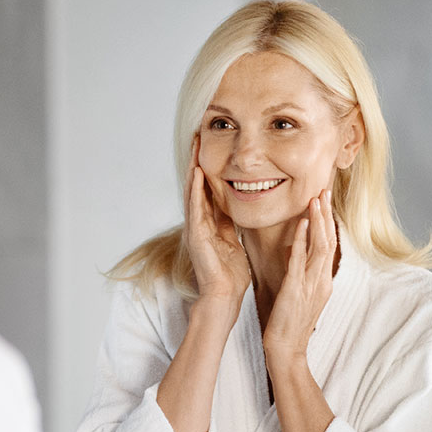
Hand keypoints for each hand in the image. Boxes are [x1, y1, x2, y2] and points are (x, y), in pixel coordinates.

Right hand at [183, 138, 250, 308]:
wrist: (225, 296)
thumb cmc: (231, 274)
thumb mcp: (234, 240)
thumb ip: (231, 223)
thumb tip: (237, 206)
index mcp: (210, 224)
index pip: (208, 189)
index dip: (209, 167)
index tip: (212, 145)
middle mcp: (199, 223)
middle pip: (197, 185)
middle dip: (198, 160)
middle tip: (199, 135)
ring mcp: (195, 229)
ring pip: (193, 192)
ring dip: (193, 167)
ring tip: (195, 145)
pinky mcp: (196, 237)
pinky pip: (195, 208)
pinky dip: (195, 189)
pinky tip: (196, 172)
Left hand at [263, 189, 335, 368]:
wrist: (287, 349)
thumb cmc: (290, 324)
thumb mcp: (301, 294)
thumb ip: (301, 272)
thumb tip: (296, 250)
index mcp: (324, 281)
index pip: (329, 245)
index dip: (328, 221)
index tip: (325, 201)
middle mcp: (321, 280)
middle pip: (328, 240)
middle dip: (326, 214)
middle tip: (325, 190)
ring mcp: (311, 284)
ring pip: (319, 246)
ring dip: (317, 221)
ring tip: (316, 199)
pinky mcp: (295, 288)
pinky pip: (300, 260)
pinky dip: (301, 240)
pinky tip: (300, 224)